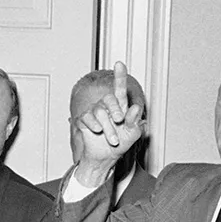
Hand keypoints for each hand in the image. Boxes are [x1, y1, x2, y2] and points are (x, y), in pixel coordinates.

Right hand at [74, 61, 143, 186]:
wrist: (106, 157)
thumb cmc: (121, 144)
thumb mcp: (133, 135)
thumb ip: (135, 122)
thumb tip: (134, 109)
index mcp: (120, 108)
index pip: (120, 89)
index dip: (119, 76)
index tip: (119, 64)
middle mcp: (106, 108)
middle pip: (109, 98)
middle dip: (115, 110)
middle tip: (119, 121)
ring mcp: (94, 113)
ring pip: (99, 112)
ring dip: (108, 128)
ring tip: (113, 140)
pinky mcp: (84, 121)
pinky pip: (87, 118)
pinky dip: (94, 126)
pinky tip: (98, 132)